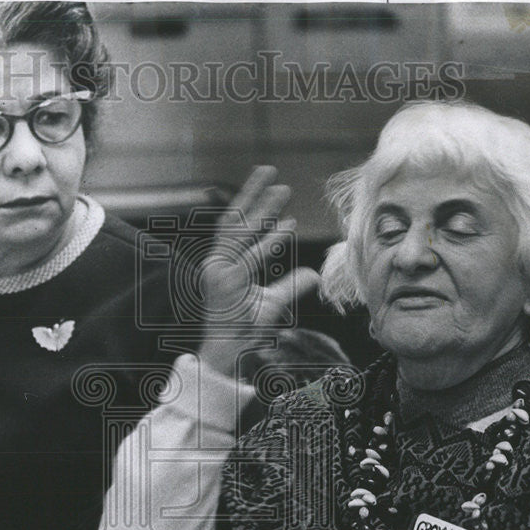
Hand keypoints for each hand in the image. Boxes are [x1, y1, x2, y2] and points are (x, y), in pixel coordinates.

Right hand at [198, 166, 320, 378]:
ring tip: (283, 192)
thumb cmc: (243, 332)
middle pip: (233, 221)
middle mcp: (216, 265)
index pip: (232, 224)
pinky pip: (250, 260)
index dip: (248, 200)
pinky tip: (287, 227)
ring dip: (262, 210)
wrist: (225, 358)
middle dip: (253, 194)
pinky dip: (267, 243)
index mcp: (219, 263)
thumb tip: (313, 275)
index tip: (266, 181)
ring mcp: (219, 275)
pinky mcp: (227, 287)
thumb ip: (291, 286)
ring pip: (240, 234)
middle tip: (272, 171)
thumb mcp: (272, 304)